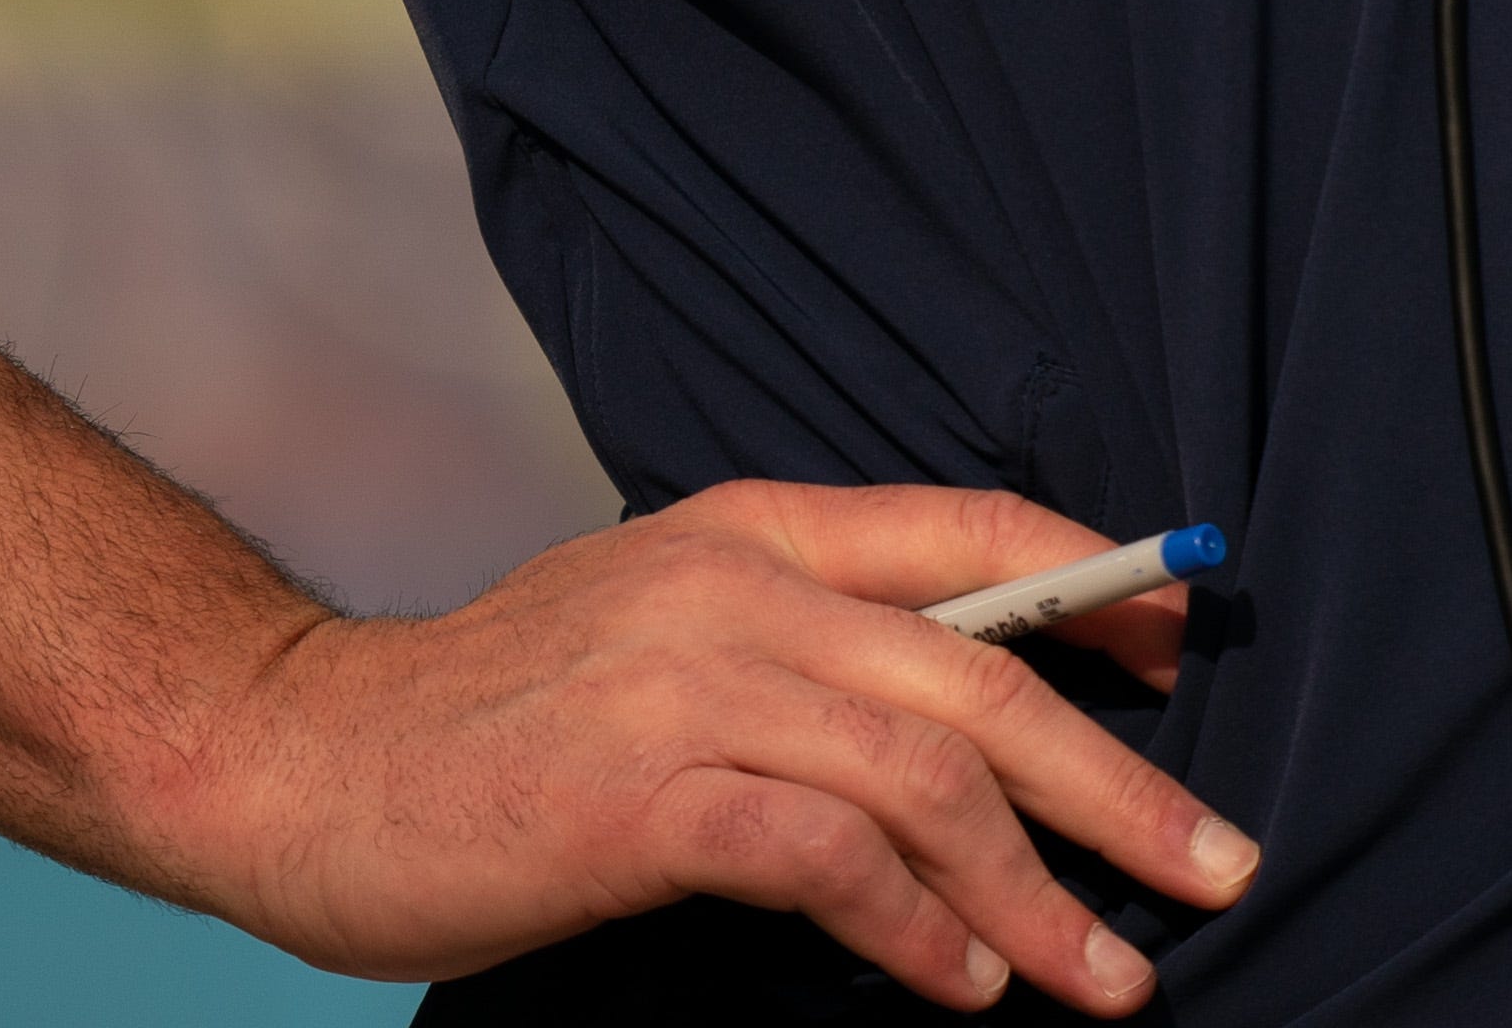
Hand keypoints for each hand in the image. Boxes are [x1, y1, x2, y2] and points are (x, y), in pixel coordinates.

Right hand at [168, 481, 1259, 1014]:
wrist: (296, 757)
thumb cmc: (493, 713)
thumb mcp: (662, 619)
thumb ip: (801, 637)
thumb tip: (963, 705)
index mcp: (755, 528)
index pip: (976, 530)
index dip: (1100, 584)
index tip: (1188, 647)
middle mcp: (737, 589)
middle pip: (986, 678)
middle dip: (1120, 784)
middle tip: (1215, 866)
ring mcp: (686, 689)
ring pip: (927, 779)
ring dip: (1038, 892)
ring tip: (1106, 975)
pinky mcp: (637, 801)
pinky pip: (825, 859)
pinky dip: (914, 927)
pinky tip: (962, 984)